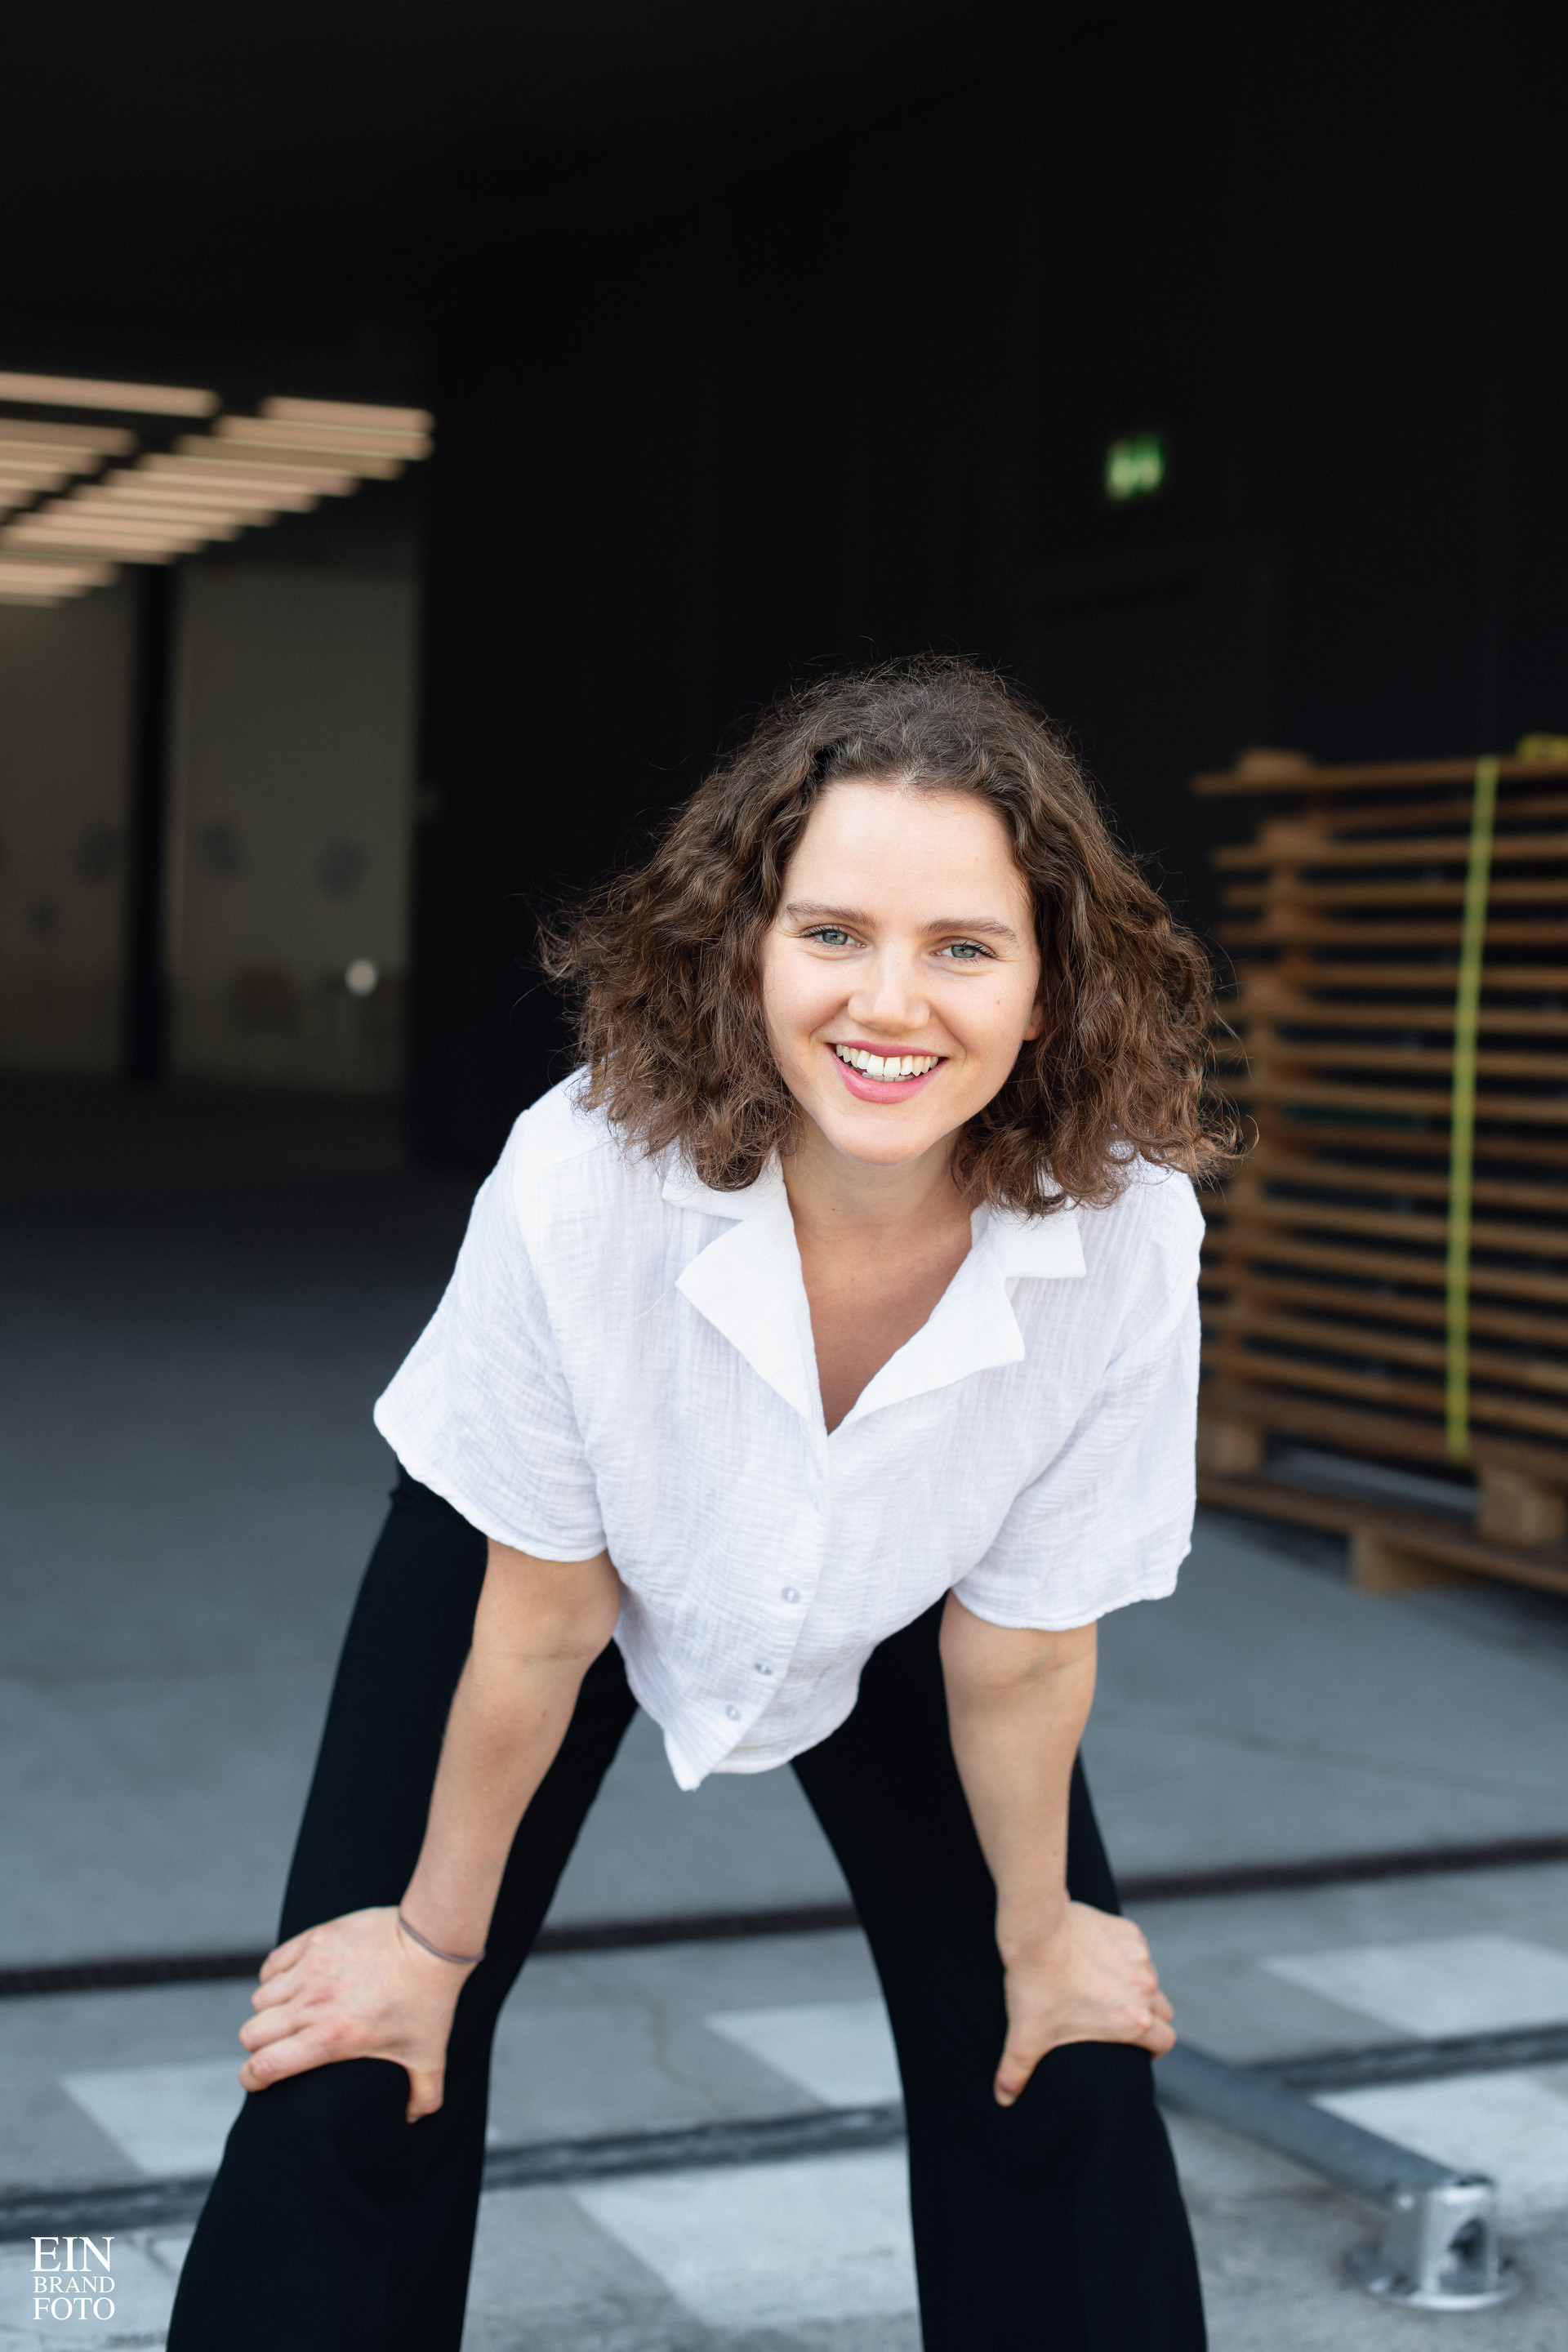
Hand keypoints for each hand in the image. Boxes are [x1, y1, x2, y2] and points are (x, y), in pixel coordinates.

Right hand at [237, 1907, 473, 2121]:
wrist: (431, 1940)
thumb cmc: (427, 1998)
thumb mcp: (428, 2055)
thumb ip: (423, 2096)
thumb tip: (412, 2119)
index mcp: (330, 2039)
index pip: (265, 2066)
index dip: (252, 2079)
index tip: (256, 2082)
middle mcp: (312, 2005)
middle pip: (252, 2034)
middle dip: (259, 2046)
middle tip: (277, 2047)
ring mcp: (310, 1970)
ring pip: (260, 1998)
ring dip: (269, 2010)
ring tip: (288, 2014)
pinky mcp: (314, 1940)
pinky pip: (273, 1964)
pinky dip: (276, 1976)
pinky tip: (293, 1982)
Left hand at [993, 1901, 1174, 2105]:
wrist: (1036, 1931)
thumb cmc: (1037, 1985)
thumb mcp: (1026, 2037)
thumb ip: (1016, 2072)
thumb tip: (1003, 2098)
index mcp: (1132, 2020)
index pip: (1164, 2041)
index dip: (1154, 2049)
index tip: (1138, 2050)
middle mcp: (1144, 1989)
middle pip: (1162, 2011)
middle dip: (1148, 2019)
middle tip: (1118, 2020)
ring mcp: (1140, 1957)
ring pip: (1150, 1979)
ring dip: (1136, 1986)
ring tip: (1105, 1988)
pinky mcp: (1129, 1931)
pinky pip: (1137, 1951)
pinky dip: (1125, 1957)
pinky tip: (1098, 1958)